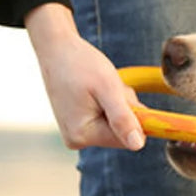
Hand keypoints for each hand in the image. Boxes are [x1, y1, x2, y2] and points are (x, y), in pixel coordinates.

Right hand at [25, 3, 145, 150]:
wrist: (57, 49)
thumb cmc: (80, 64)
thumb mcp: (108, 88)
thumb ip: (123, 118)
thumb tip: (138, 146)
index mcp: (82, 135)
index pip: (126, 139)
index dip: (134, 117)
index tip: (123, 95)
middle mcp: (77, 140)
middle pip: (121, 132)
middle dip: (124, 108)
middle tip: (110, 87)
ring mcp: (77, 132)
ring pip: (116, 123)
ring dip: (118, 104)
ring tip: (101, 85)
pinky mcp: (79, 124)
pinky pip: (107, 117)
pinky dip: (110, 103)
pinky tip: (98, 89)